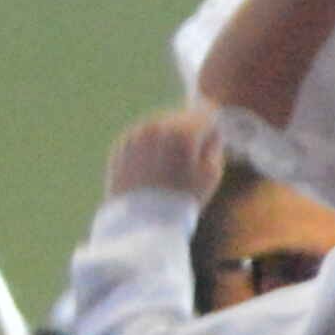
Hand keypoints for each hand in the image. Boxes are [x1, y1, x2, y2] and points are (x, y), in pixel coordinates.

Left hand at [108, 105, 227, 200]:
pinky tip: (150, 170)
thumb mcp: (213, 170)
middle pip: (183, 117)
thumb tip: (206, 129)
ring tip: (166, 170)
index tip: (207, 150)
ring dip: (167, 139)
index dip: (212, 131)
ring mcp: (136, 134)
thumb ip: (213, 141)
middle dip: (189, 134)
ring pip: (161, 125)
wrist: (141, 222)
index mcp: (183, 130)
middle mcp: (157, 125)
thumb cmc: (183, 198)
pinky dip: (149, 148)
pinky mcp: (121, 144)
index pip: (207, 112)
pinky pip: (143, 137)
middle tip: (185, 165)